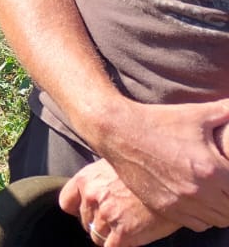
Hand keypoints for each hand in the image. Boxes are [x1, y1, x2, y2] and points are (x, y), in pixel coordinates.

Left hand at [63, 161, 183, 246]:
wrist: (174, 181)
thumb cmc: (146, 171)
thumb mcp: (115, 166)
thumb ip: (99, 180)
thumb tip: (92, 192)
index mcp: (86, 179)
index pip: (67, 202)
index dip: (78, 210)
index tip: (88, 212)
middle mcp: (92, 197)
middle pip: (85, 221)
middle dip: (97, 222)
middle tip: (116, 219)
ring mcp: (107, 216)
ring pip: (96, 236)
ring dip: (108, 235)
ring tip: (124, 227)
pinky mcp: (124, 234)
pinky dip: (118, 245)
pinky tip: (129, 238)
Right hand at [94, 100, 228, 231]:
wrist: (119, 132)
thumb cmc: (159, 121)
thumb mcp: (196, 114)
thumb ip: (225, 112)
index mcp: (212, 169)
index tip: (227, 171)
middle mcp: (200, 191)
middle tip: (224, 183)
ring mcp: (182, 202)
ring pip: (219, 220)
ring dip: (222, 209)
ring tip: (216, 193)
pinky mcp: (166, 207)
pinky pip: (198, 224)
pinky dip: (204, 217)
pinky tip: (199, 201)